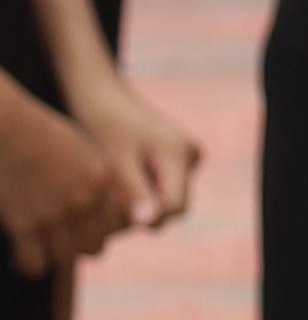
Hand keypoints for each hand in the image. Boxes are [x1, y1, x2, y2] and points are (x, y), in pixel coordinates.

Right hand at [0, 90, 122, 280]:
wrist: (9, 128)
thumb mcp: (83, 151)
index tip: (86, 231)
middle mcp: (85, 200)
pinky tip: (21, 258)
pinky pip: (35, 263)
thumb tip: (101, 202)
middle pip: (95, 245)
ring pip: (67, 258)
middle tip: (62, 244)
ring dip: (56, 259)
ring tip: (43, 252)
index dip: (102, 230)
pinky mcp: (24, 223)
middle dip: (81, 247)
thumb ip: (97, 179)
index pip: (118, 225)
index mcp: (104, 182)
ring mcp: (55, 214)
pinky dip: (30, 265)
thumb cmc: (42, 135)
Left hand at [72, 69, 194, 232]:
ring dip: (143, 200)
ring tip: (115, 181)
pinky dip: (145, 189)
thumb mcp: (114, 159)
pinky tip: (124, 174)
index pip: (175, 207)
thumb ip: (135, 190)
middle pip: (175, 205)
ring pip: (169, 197)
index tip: (112, 210)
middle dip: (144, 209)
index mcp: (178, 153)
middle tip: (110, 197)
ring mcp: (189, 155)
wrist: (103, 95)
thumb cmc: (103, 125)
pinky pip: (167, 187)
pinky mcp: (181, 157)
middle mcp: (192, 155)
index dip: (145, 217)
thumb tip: (149, 224)